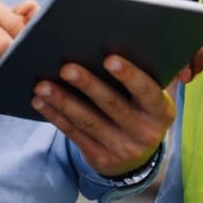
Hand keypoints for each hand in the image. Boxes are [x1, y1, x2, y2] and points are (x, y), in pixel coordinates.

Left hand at [31, 56, 175, 178]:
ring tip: (42, 85)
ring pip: (88, 121)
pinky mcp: (101, 159)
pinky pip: (75, 135)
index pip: (146, 91)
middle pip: (112, 105)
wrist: (138, 156)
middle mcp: (145, 132)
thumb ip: (156, 70)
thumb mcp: (157, 94)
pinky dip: (55, 117)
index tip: (110, 59)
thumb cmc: (142, 108)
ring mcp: (123, 149)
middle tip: (66, 67)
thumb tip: (144, 44)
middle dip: (88, 85)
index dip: (129, 75)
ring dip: (63, 102)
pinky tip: (40, 102)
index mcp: (162, 111)